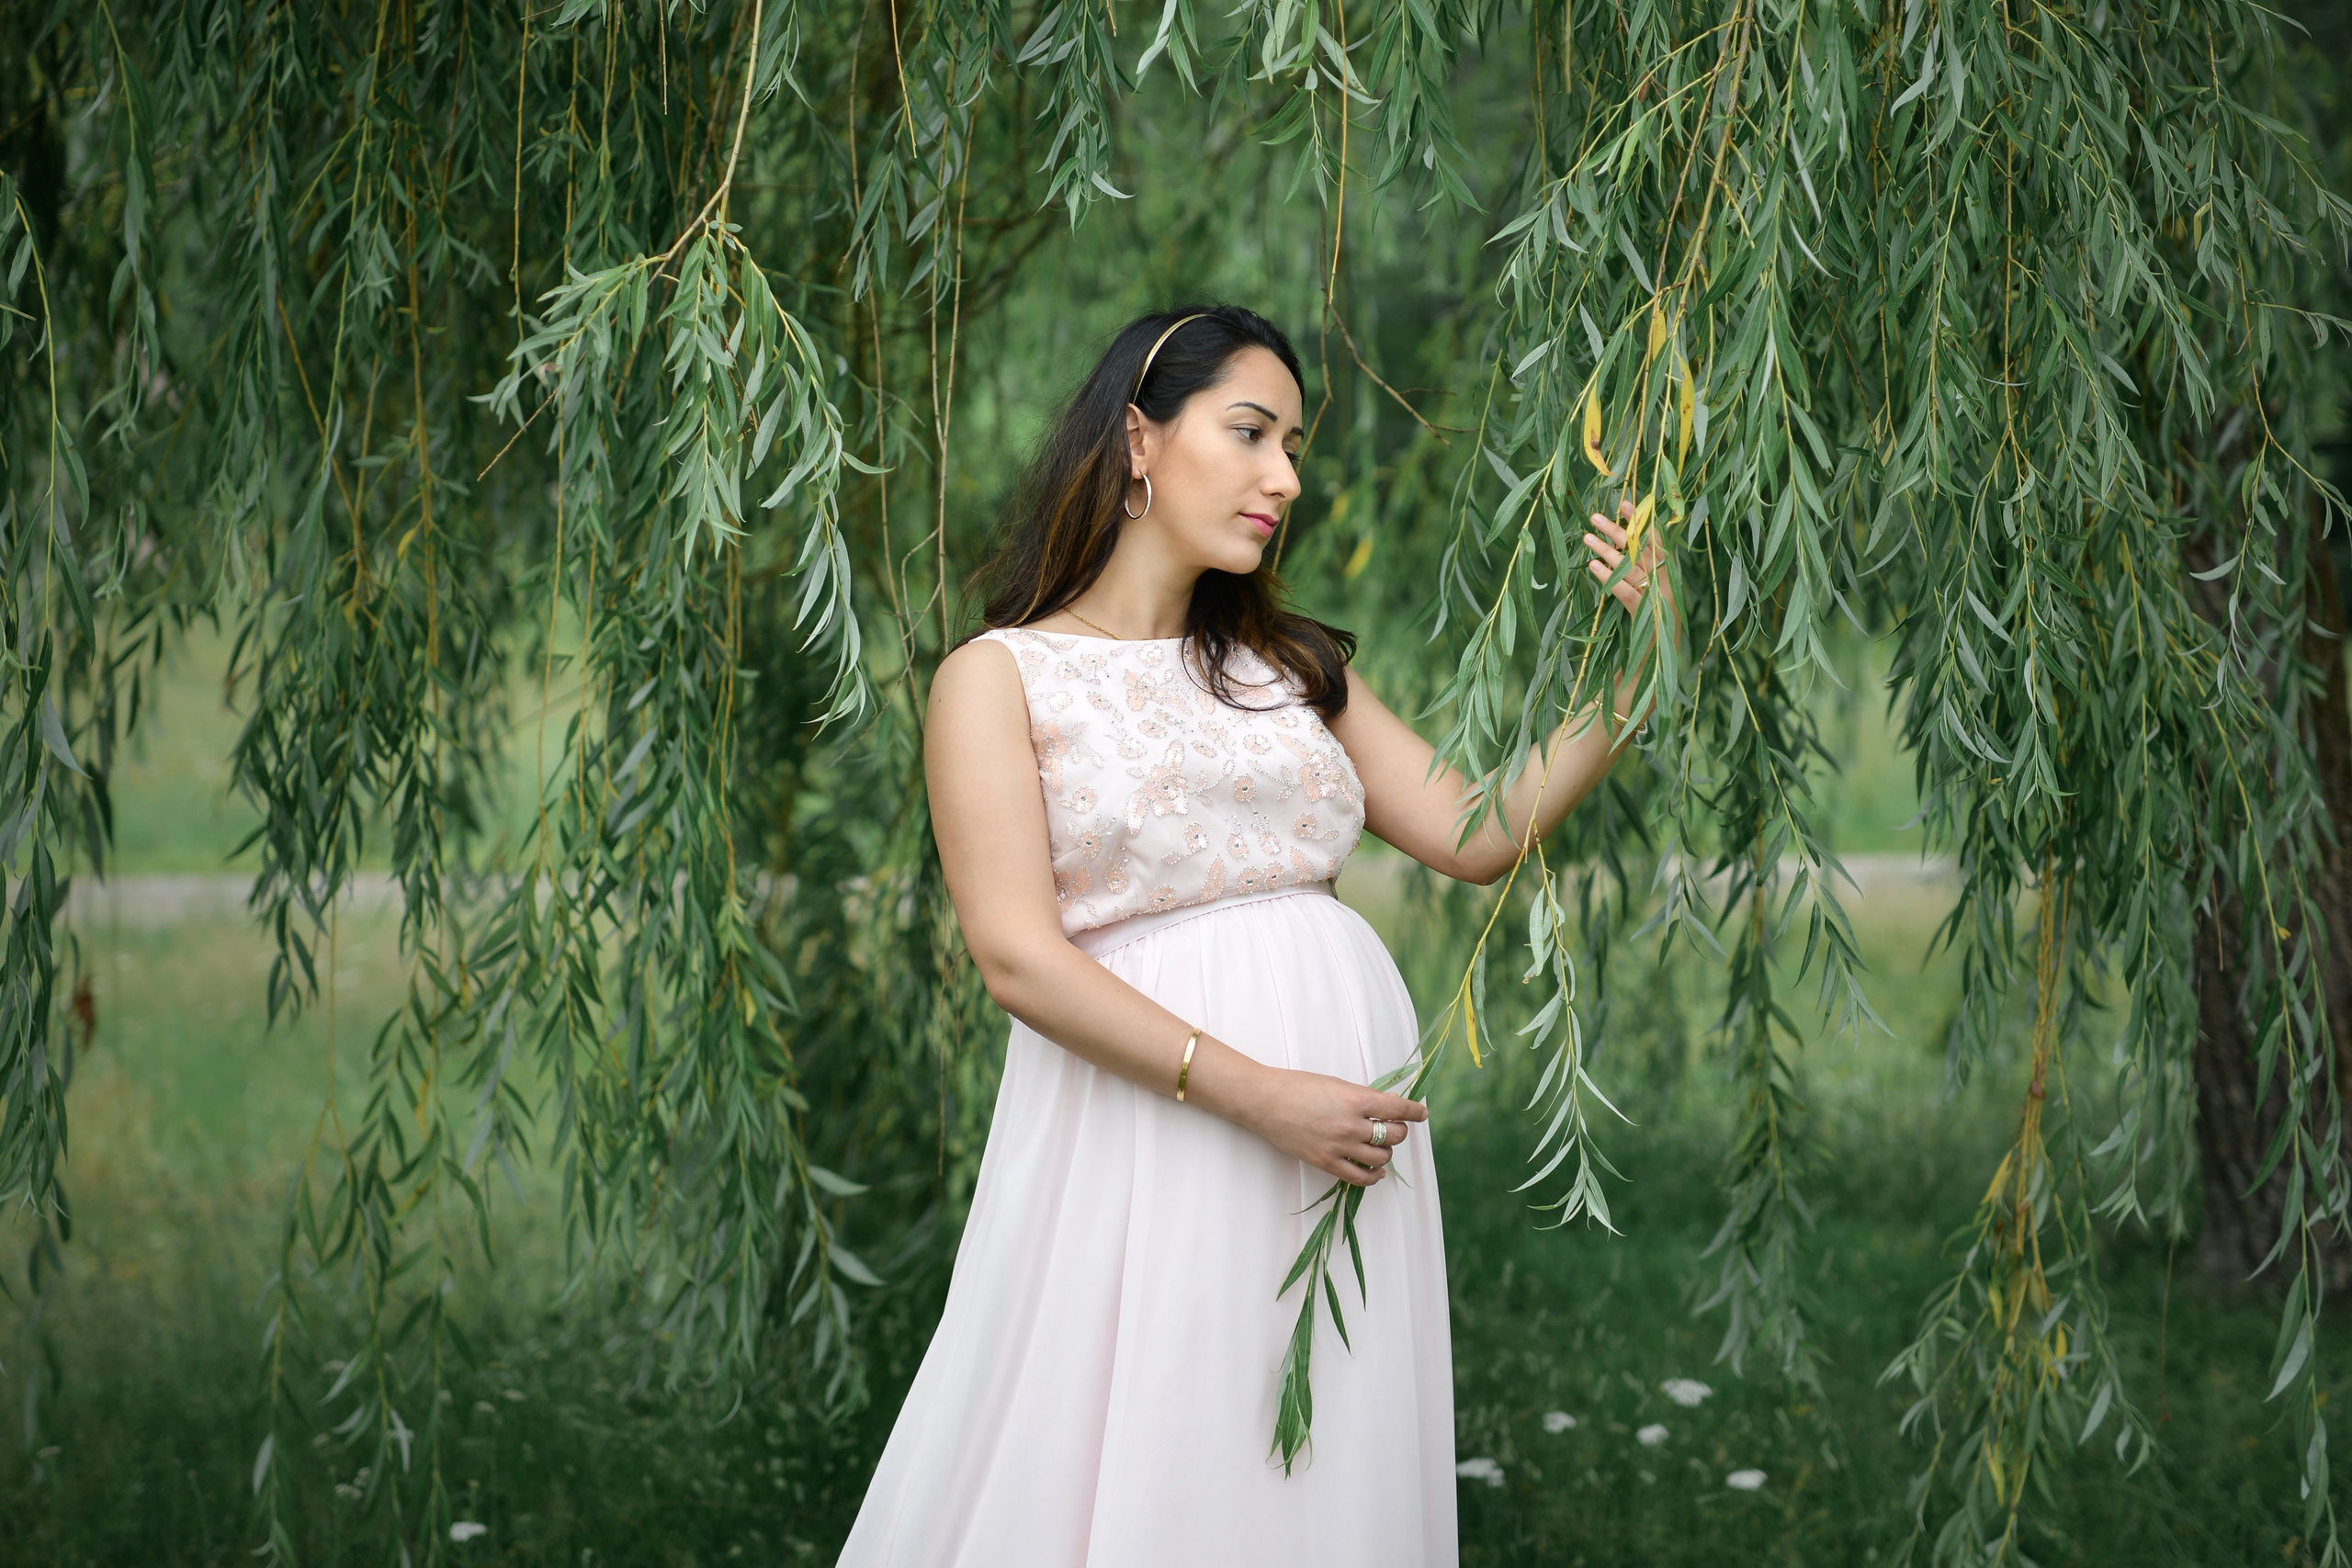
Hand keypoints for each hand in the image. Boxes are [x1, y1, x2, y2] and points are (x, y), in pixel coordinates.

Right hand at [1237, 1066, 1426, 1186]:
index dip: (1415, 1112)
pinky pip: (1360, 1177)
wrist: (1265, 1102)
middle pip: (1394, 1135)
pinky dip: (1374, 1176)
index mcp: (1355, 1099)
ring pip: (1382, 1157)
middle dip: (1399, 1131)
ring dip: (1387, 1152)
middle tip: (1393, 1127)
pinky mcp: (1326, 1162)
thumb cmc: (1299, 1086)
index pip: (1398, 1109)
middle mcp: (1351, 1124)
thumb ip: (1363, 1097)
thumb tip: (1390, 1106)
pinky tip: (1375, 1170)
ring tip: (1380, 1146)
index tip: (1421, 1113)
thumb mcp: (1336, 1084)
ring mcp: (1339, 1146)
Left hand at [1582, 498, 1673, 621]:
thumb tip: (1614, 544)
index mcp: (1666, 573)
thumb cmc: (1648, 622)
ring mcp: (1657, 598)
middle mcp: (1665, 582)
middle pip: (1641, 550)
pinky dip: (1609, 578)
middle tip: (1595, 517)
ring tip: (1586, 538)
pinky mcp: (1646, 614)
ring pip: (1630, 568)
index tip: (1624, 503)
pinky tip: (1593, 566)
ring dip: (1607, 551)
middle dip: (1619, 530)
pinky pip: (1626, 592)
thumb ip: (1636, 570)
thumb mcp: (1646, 591)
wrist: (1658, 658)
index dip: (1641, 522)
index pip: (1654, 541)